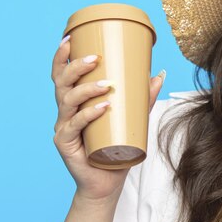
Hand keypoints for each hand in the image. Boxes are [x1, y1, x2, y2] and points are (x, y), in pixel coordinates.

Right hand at [51, 37, 164, 200]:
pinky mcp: (65, 144)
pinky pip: (74, 125)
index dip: (62, 56)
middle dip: (75, 67)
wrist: (107, 183)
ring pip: (67, 101)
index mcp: (74, 101)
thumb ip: (143, 97)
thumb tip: (160, 73)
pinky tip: (102, 108)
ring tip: (107, 84)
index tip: (69, 38)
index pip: (62, 74)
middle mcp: (65, 111)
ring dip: (86, 89)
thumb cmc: (116, 148)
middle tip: (96, 59)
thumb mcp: (132, 118)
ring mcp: (63, 127)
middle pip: (61, 82)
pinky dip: (88, 115)